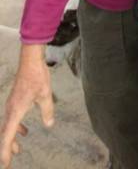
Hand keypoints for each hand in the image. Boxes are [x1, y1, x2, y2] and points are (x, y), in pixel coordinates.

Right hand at [1, 45, 53, 167]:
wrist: (30, 62)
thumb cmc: (37, 77)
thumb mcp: (45, 95)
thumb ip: (47, 111)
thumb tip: (49, 125)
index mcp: (15, 111)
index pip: (8, 136)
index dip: (6, 151)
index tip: (6, 164)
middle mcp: (10, 110)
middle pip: (5, 134)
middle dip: (7, 148)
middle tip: (10, 161)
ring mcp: (11, 105)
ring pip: (8, 126)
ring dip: (11, 138)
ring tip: (18, 149)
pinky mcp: (14, 101)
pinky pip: (12, 119)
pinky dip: (16, 128)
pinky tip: (25, 130)